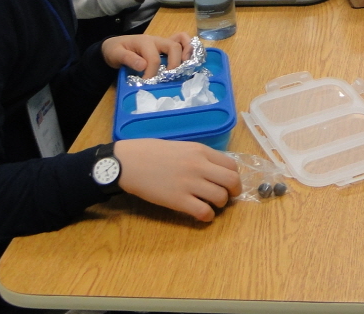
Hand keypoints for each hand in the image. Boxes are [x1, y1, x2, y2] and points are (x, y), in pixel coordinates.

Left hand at [101, 31, 195, 76]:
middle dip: (174, 63)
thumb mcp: (115, 54)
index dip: (152, 73)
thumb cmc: (115, 50)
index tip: (147, 84)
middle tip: (169, 77)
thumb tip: (143, 66)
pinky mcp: (165, 45)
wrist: (113, 45)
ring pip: (180, 41)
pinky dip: (188, 47)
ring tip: (187, 65)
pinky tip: (189, 59)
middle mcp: (156, 40)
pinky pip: (181, 40)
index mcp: (144, 42)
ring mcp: (162, 41)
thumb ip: (128, 59)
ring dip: (187, 52)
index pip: (154, 59)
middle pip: (173, 47)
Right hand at [114, 139, 242, 220]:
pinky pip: (203, 212)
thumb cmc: (152, 152)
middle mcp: (199, 166)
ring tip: (212, 205)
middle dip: (234, 192)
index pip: (231, 165)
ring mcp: (189, 183)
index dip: (234, 177)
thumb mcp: (182, 147)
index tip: (229, 183)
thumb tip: (215, 171)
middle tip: (228, 197)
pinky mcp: (178, 200)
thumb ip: (200, 157)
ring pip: (220, 198)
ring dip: (220, 204)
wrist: (128, 162)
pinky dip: (208, 216)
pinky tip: (203, 215)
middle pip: (232, 181)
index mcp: (201, 151)